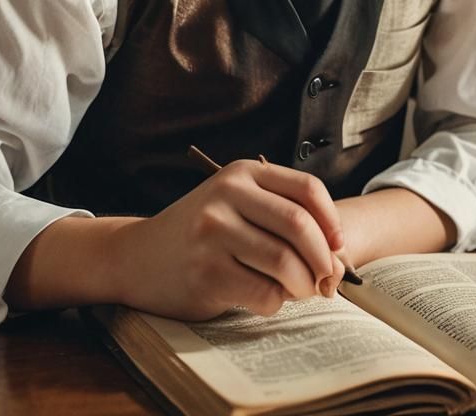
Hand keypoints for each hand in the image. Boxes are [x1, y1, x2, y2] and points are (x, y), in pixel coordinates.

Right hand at [110, 160, 345, 320]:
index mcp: (242, 173)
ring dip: (304, 285)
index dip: (332, 222)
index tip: (338, 247)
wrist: (137, 256)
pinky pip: (263, 293)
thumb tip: (338, 257)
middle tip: (327, 280)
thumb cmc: (202, 234)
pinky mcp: (205, 273)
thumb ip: (281, 217)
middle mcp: (227, 196)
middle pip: (299, 226)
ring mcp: (213, 233)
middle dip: (323, 259)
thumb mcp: (236, 205)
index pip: (307, 189)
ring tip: (300, 291)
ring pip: (285, 262)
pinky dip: (277, 303)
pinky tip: (267, 299)